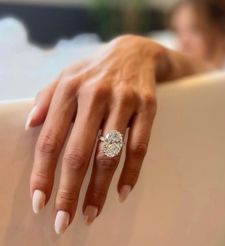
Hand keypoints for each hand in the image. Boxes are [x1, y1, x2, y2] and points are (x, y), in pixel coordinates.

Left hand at [26, 35, 162, 233]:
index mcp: (70, 88)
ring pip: (109, 154)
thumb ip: (46, 97)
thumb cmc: (95, 68)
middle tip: (63, 221)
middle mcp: (95, 94)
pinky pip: (139, 146)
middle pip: (78, 152)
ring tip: (91, 213)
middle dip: (69, 191)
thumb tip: (30, 125)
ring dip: (99, 189)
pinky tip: (122, 192)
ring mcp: (123, 100)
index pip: (50, 139)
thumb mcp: (67, 74)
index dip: (43, 174)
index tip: (40, 202)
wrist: (135, 51)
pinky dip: (131, 172)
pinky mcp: (147, 106)